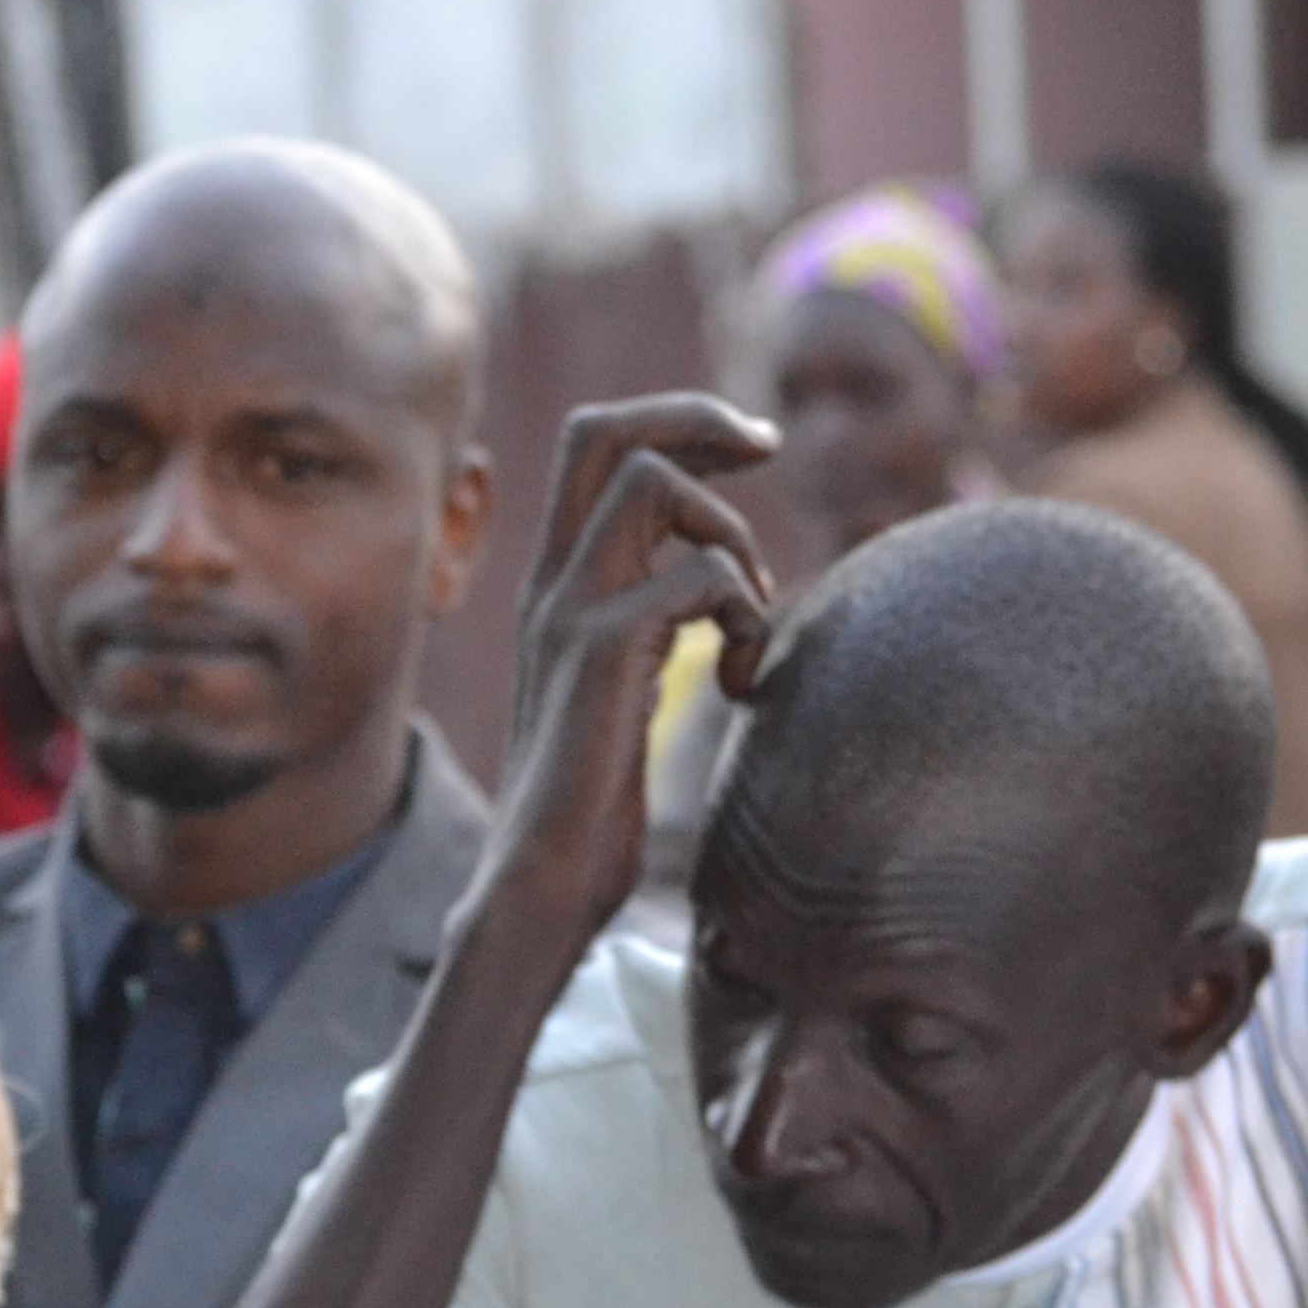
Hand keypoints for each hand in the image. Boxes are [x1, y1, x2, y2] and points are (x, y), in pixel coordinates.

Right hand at [475, 397, 777, 958]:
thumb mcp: (620, 692)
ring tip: (749, 617)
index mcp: (558, 587)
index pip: (595, 447)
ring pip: (652, 483)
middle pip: (602, 431)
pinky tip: (742, 687)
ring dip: (729, 532)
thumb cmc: (588, 813)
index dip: (679, 423)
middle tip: (767, 448)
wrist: (540, 889)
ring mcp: (569, 614)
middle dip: (697, 418)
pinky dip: (747, 617)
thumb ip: (650, 626)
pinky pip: (699, 577)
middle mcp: (553, 586)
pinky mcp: (602, 655)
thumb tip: (724, 590)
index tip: (752, 451)